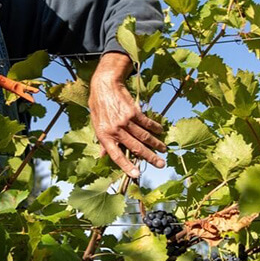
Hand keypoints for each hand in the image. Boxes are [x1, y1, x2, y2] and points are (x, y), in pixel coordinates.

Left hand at [88, 52, 165, 177]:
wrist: (105, 85)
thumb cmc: (98, 105)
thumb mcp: (96, 124)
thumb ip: (102, 140)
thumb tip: (103, 155)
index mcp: (104, 136)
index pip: (116, 155)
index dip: (126, 166)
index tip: (136, 175)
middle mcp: (115, 130)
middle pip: (135, 148)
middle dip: (150, 157)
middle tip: (161, 164)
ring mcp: (125, 121)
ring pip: (144, 136)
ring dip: (155, 144)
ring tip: (164, 149)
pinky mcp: (133, 111)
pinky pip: (146, 123)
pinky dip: (155, 127)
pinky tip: (161, 131)